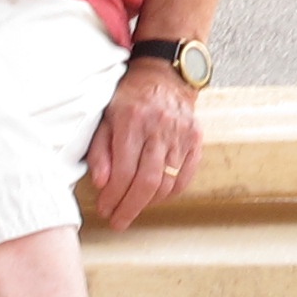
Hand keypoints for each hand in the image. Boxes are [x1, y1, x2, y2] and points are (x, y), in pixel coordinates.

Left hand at [87, 61, 200, 228]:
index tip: (105, 209)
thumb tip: (102, 184)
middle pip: (148, 182)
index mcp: (132, 121)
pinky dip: (170, 192)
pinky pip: (185, 176)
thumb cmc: (129, 98)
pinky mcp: (195, 139)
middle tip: (118, 221)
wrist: (164, 75)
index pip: (124, 172)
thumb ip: (101, 151)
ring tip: (133, 207)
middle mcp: (159, 128)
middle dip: (130, 208)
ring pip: (168, 183)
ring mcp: (181, 134)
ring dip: (149, 203)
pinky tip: (155, 196)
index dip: (113, 197)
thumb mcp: (105, 117)